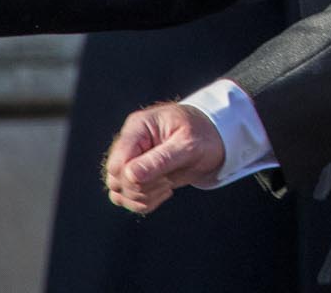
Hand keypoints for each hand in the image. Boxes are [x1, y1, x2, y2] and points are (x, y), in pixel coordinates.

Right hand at [104, 101, 225, 212]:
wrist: (215, 140)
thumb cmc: (204, 135)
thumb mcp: (189, 144)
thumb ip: (161, 159)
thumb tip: (131, 176)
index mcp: (138, 128)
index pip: (117, 163)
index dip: (134, 178)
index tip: (163, 175)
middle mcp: (129, 144)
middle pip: (115, 180)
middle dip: (142, 187)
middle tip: (168, 179)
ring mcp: (130, 160)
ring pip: (118, 193)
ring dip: (144, 197)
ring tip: (167, 184)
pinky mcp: (135, 176)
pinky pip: (126, 200)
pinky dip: (144, 202)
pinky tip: (164, 190)